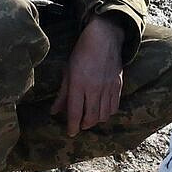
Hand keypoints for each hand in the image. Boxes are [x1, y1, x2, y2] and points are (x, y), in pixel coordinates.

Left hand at [51, 17, 123, 135]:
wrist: (104, 38)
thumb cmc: (82, 54)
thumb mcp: (67, 72)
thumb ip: (62, 94)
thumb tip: (54, 111)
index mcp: (78, 84)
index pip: (74, 112)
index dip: (72, 126)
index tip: (70, 132)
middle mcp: (94, 88)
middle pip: (90, 118)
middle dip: (83, 125)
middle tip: (79, 125)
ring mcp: (107, 88)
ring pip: (103, 115)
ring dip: (95, 121)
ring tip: (89, 117)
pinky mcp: (117, 86)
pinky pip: (114, 108)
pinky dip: (107, 113)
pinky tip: (101, 110)